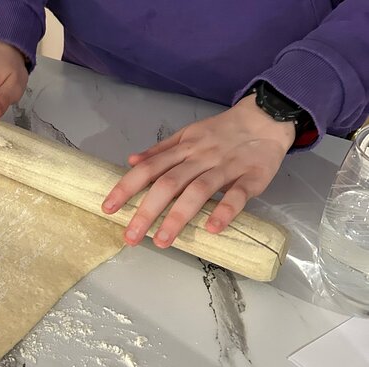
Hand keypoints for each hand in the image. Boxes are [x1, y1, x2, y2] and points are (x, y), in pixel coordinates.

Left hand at [102, 94, 295, 247]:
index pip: (149, 169)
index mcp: (183, 149)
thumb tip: (131, 161)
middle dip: (146, 211)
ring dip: (178, 216)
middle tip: (130, 236)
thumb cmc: (221, 132)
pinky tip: (212, 229)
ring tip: (162, 241)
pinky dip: (225, 211)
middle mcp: (200, 158)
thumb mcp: (187, 134)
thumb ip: (160, 150)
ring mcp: (226, 167)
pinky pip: (237, 195)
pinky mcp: (252, 177)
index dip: (126, 187)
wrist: (266, 117)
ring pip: (198, 191)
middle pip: (169, 184)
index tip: (108, 208)